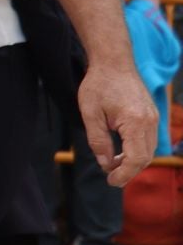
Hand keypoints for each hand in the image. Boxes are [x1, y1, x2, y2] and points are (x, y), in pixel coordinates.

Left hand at [76, 57, 158, 186]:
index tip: (110, 181)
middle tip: (110, 177)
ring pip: (148, 150)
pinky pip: (148, 141)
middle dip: (128, 171)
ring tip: (111, 165)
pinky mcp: (152, 116)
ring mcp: (154, 118)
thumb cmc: (98, 84)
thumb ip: (98, 141)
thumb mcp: (90, 113)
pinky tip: (120, 152)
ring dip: (132, 161)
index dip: (124, 174)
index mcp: (136, 122)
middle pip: (145, 157)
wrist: (113, 62)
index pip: (135, 158)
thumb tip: (105, 164)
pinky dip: (136, 150)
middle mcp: (150, 122)